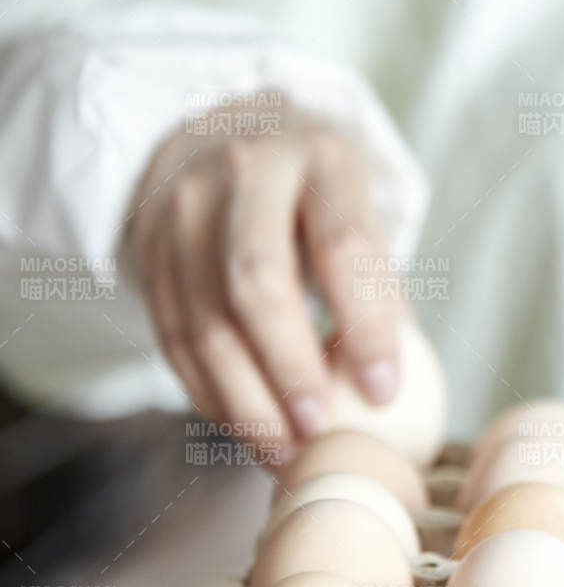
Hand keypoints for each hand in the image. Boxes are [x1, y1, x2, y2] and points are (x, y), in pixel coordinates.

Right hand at [129, 96, 401, 461]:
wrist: (223, 132)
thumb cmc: (315, 191)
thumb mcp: (359, 208)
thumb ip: (375, 285)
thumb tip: (391, 390)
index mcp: (320, 157)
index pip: (342, 245)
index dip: (365, 325)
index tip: (384, 391)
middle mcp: (244, 173)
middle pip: (257, 284)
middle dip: (290, 370)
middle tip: (319, 433)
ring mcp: (184, 209)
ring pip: (205, 323)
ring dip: (246, 403)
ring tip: (284, 453)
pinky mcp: (149, 250)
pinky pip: (173, 339)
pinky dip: (210, 395)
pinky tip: (244, 426)